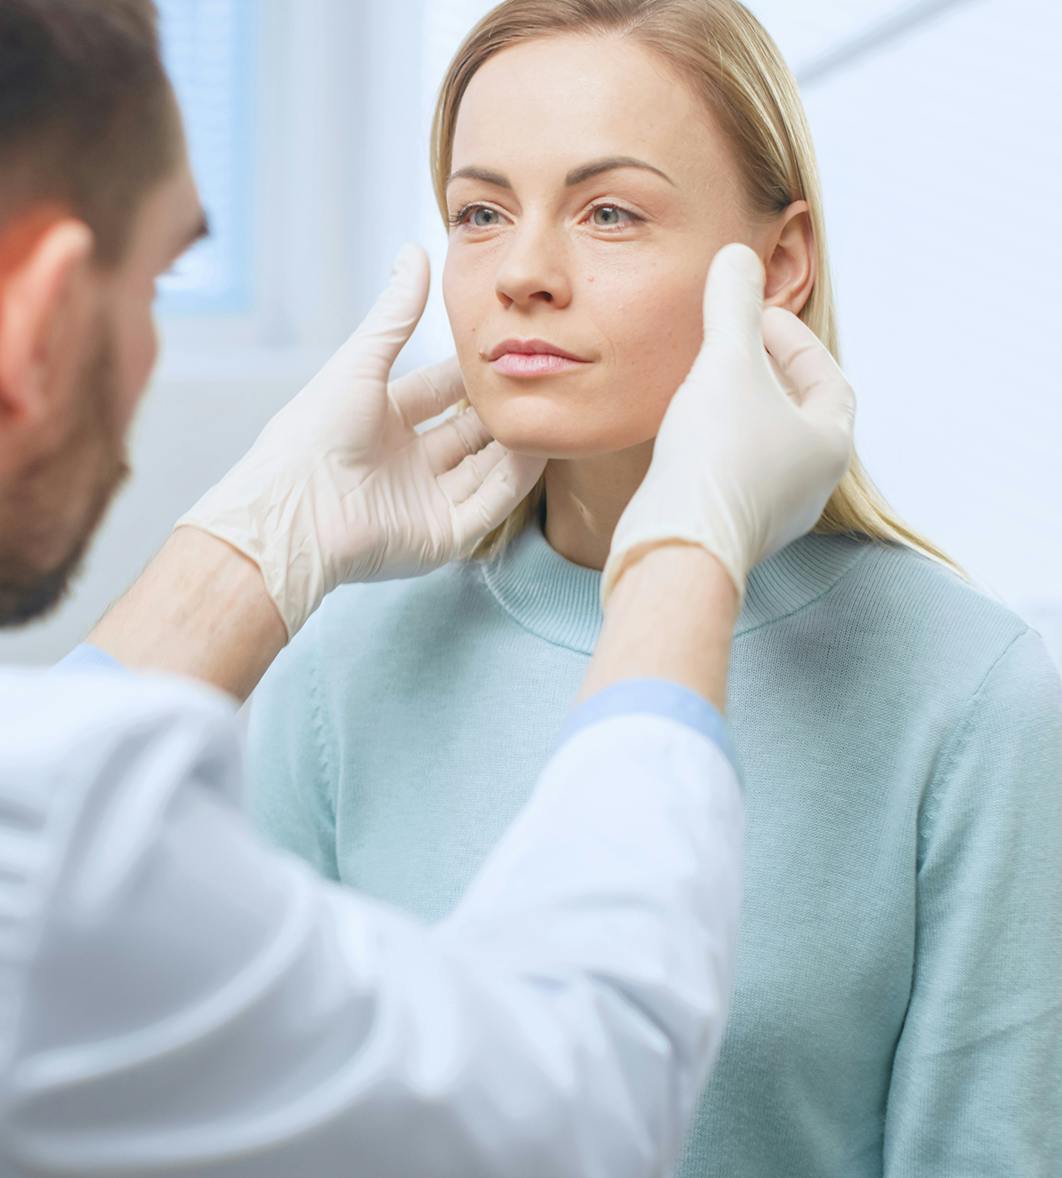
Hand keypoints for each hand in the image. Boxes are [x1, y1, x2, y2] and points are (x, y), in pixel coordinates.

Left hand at [176, 244, 544, 638]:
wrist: (295, 512)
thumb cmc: (313, 434)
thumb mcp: (360, 364)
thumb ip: (396, 315)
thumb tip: (415, 251)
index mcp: (381, 422)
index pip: (440, 391)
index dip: (472, 370)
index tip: (510, 345)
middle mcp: (407, 462)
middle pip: (469, 431)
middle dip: (501, 406)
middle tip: (540, 376)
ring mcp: (427, 500)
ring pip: (486, 468)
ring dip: (516, 441)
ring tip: (549, 408)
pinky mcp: (442, 536)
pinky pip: (489, 505)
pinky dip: (515, 480)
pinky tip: (538, 448)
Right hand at [602, 243, 855, 604]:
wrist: (678, 547)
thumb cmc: (717, 456)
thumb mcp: (728, 362)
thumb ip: (734, 305)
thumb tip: (737, 256)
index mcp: (830, 444)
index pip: (826, 377)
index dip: (792, 339)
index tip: (753, 318)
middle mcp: (811, 484)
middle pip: (797, 412)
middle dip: (764, 372)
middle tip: (729, 345)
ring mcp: (774, 513)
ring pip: (764, 445)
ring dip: (739, 409)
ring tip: (704, 384)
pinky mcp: (734, 530)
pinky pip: (735, 474)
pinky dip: (718, 444)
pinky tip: (684, 433)